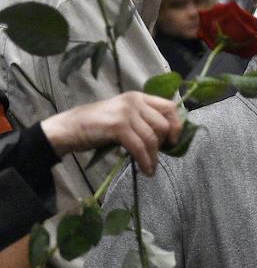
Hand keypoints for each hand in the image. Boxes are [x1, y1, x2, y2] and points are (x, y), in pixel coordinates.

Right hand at [40, 91, 180, 175]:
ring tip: (150, 169)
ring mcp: (125, 113)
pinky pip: (139, 147)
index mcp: (138, 97)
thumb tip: (167, 138)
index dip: (177, 125)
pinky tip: (145, 170)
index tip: (173, 141)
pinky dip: (145, 161)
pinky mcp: (117, 126)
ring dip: (154, 158)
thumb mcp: (124, 117)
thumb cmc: (97, 126)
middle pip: (163, 125)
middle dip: (162, 145)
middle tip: (154, 156)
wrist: (68, 129)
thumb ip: (143, 121)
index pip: (170, 107)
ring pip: (152, 138)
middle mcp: (134, 101)